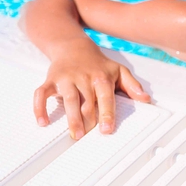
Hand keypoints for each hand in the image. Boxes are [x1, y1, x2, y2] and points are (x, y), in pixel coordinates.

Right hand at [33, 44, 150, 137]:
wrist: (74, 47)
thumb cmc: (98, 64)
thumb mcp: (119, 71)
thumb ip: (132, 86)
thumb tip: (146, 99)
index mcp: (102, 78)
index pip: (106, 98)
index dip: (107, 114)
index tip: (107, 129)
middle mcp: (84, 78)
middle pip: (86, 103)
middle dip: (88, 121)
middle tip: (89, 138)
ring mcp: (66, 79)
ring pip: (68, 100)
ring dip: (71, 119)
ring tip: (75, 135)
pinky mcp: (51, 80)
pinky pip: (41, 94)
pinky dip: (39, 108)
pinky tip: (43, 122)